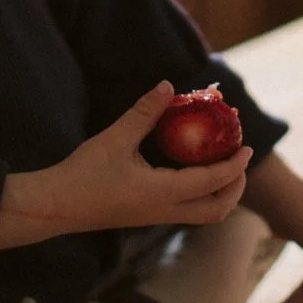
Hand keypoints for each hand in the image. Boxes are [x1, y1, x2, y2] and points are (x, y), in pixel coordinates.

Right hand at [0, 84, 251, 252]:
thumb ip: (144, 113)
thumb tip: (168, 86)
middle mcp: (164, 210)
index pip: (212, 182)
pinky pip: (186, 210)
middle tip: (239, 159)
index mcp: (162, 193)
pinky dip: (201, 194)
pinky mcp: (145, 216)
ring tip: (222, 164)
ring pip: (202, 214)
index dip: (235, 166)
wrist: (55, 207)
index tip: (248, 146)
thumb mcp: (115, 139)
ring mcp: (155, 217)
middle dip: (235, 188)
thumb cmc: (83, 174)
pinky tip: (191, 170)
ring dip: (219, 193)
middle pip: (216, 210)